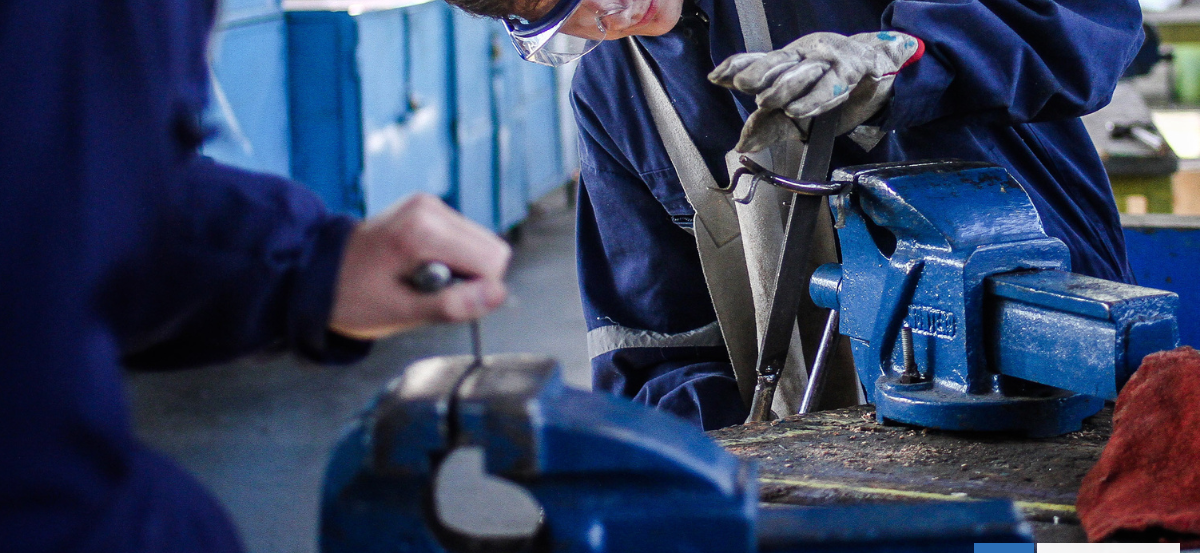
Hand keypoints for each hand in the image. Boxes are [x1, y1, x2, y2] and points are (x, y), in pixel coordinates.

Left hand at [329, 193, 511, 339]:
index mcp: (423, 231)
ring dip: (459, 269)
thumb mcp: (400, 313)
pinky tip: (418, 266)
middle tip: (427, 289)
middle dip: (469, 278)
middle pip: (491, 249)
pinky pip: (463, 238)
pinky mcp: (427, 208)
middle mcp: (429, 208)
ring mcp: (428, 205)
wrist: (315, 271)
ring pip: (480, 244)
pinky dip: (450, 258)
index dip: (477, 290)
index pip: (491, 260)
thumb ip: (452, 305)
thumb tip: (498, 295)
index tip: (442, 299)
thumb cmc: (352, 296)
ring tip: (417, 278)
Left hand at [709, 31, 921, 151]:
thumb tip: (741, 146)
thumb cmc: (834, 90)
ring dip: (785, 85)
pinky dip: (815, 98)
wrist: (883, 75)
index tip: (716, 77)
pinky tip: (799, 110)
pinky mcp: (854, 67)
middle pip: (778, 62)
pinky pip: (832, 84)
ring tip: (766, 100)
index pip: (759, 60)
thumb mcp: (798, 112)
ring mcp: (829, 59)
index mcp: (788, 62)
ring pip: (804, 71)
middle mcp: (804, 56)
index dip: (738, 65)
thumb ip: (770, 126)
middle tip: (741, 84)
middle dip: (758, 72)